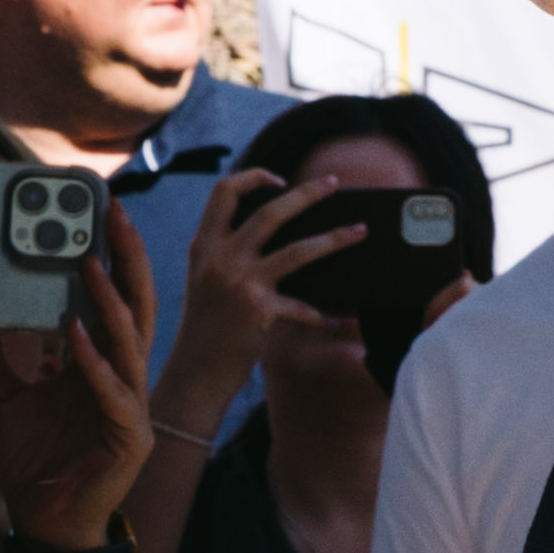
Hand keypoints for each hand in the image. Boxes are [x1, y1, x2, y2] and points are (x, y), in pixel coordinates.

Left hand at [0, 197, 159, 551]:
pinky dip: (94, 363)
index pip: (113, 300)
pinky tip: (74, 337)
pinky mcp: (128, 439)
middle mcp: (123, 377)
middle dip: (127, 257)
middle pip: (135, 306)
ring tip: (89, 263)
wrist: (45, 527)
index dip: (111, 256)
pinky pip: (113, 394)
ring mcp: (131, 407)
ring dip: (110, 302)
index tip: (98, 211)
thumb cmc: (33, 463)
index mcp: (100, 364)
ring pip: (130, 342)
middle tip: (112, 211)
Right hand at [168, 165, 372, 411]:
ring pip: (298, 249)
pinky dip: (326, 314)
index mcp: (204, 246)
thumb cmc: (205, 330)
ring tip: (359, 232)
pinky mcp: (258, 310)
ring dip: (335, 239)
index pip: (224, 191)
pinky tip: (344, 319)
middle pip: (271, 211)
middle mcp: (220, 257)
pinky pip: (304, 307)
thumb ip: (228, 255)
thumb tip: (280, 237)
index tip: (280, 179)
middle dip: (308, 193)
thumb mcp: (205, 282)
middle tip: (334, 183)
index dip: (254, 177)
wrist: (193, 375)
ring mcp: (239, 282)